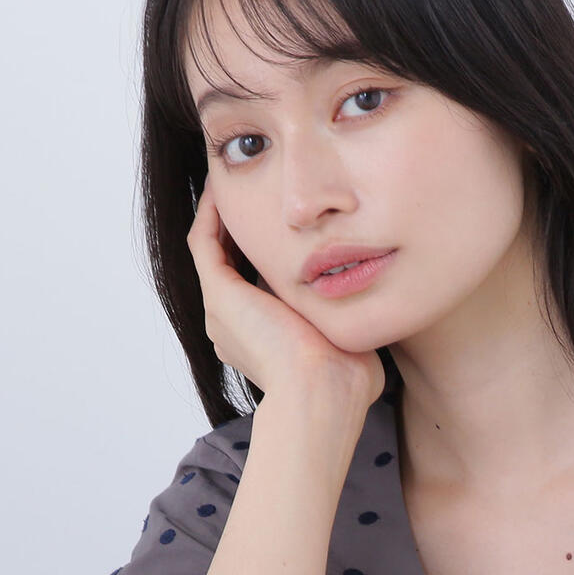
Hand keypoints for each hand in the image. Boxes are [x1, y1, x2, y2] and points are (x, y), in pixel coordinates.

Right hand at [186, 182, 386, 413]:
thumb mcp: (348, 343)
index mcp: (260, 342)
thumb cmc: (345, 381)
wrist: (323, 393)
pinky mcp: (219, 295)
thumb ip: (349, 323)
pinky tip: (224, 185)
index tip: (290, 228)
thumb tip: (369, 312)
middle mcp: (234, 327)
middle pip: (232, 267)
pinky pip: (204, 242)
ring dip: (223, 216)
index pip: (258, 289)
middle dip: (244, 230)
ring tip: (234, 180)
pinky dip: (211, 212)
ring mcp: (222, 311)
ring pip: (213, 251)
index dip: (269, 256)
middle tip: (259, 194)